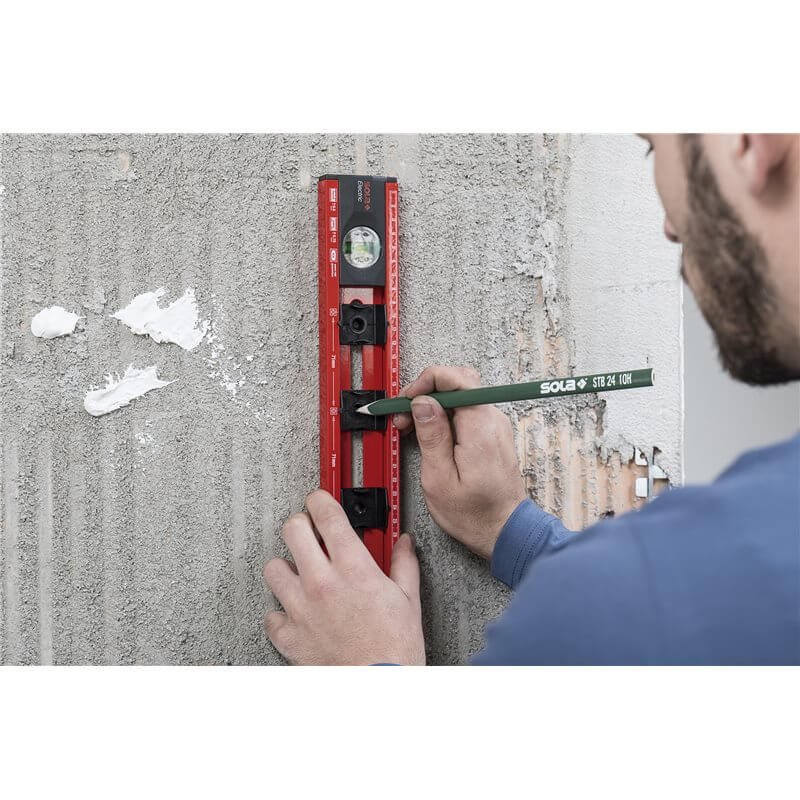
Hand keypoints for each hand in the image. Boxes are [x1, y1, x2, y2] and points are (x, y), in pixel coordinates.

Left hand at [263, 490, 424, 664]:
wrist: (379, 688)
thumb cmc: (394, 649)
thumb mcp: (409, 600)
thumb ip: (404, 565)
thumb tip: (404, 544)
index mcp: (354, 568)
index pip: (327, 515)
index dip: (320, 499)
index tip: (319, 499)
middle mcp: (322, 583)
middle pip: (292, 530)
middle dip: (301, 525)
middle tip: (309, 532)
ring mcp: (301, 609)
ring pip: (273, 568)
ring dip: (286, 566)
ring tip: (301, 572)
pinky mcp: (289, 635)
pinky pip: (271, 614)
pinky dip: (281, 612)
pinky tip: (297, 612)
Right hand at [394, 366, 527, 559]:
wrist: (505, 530)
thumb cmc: (475, 514)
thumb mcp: (439, 478)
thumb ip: (431, 436)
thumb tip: (422, 403)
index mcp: (479, 427)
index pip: (457, 379)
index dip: (426, 381)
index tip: (405, 399)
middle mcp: (492, 420)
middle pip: (458, 382)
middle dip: (426, 391)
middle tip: (403, 414)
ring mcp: (494, 426)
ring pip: (460, 396)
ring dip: (432, 405)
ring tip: (411, 427)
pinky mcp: (491, 434)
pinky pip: (466, 412)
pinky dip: (444, 416)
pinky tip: (429, 434)